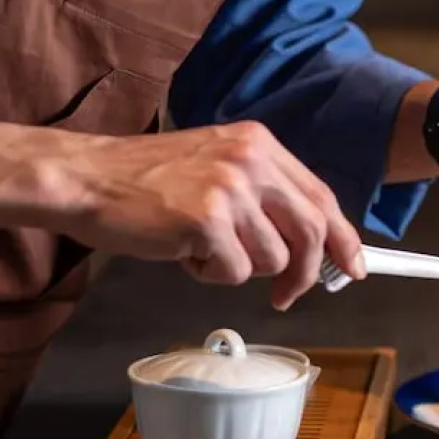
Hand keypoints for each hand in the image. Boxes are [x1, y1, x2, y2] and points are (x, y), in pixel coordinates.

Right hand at [52, 121, 362, 309]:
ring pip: (273, 259)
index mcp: (259, 143)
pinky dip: (210, 275)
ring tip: (202, 249)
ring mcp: (230, 188)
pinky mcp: (206, 220)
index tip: (353, 267)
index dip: (342, 237)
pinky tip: (183, 253)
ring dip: (240, 269)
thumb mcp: (215, 167)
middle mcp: (251, 160)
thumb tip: (310, 244)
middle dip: (306, 273)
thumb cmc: (144, 181)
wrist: (86, 178)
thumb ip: (263, 195)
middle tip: (287, 294)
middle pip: (311, 231)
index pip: (320, 195)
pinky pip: (234, 273)